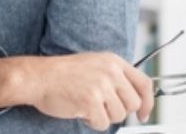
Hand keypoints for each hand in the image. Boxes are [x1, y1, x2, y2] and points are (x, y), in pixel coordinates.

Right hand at [0, 52, 154, 130]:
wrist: (38, 77)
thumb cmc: (63, 75)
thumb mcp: (94, 65)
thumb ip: (114, 77)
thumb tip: (134, 100)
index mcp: (113, 61)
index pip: (144, 83)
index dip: (148, 102)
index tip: (143, 114)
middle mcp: (110, 71)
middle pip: (133, 104)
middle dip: (119, 112)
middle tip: (101, 109)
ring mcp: (101, 86)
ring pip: (118, 116)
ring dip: (103, 117)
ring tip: (87, 106)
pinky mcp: (91, 100)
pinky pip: (102, 123)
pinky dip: (91, 122)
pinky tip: (80, 111)